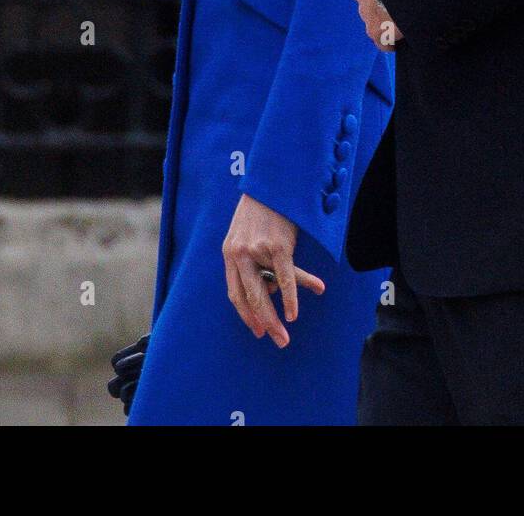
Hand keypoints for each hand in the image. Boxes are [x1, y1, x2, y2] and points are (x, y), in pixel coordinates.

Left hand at [222, 193, 324, 346]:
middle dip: (262, 323)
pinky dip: (290, 298)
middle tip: (275, 340)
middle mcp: (239, 254)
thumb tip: (269, 289)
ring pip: (266, 293)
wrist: (272, 183)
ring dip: (275, 317)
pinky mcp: (277, 246)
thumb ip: (252, 259)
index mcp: (229, 252)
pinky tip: (293, 313)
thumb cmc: (263, 209)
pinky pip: (285, 279)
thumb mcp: (247, 233)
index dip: (246, 314)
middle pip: (249, 298)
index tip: (257, 330)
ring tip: (285, 333)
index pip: (235, 293)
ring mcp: (258, 251)